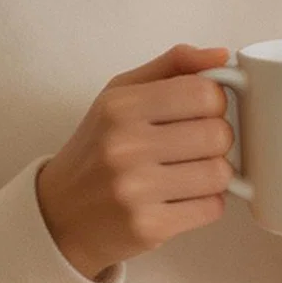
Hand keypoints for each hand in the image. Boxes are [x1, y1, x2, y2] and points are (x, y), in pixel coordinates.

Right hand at [36, 44, 234, 281]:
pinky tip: (181, 198)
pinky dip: (206, 203)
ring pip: (221, 173)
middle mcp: (124, 146)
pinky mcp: (148, 227)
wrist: (60, 214)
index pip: (204, 93)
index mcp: (120, 107)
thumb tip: (221, 55)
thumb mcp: (120, 95)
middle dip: (216, 140)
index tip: (200, 112)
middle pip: (218, 134)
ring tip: (189, 173)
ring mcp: (135, 190)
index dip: (214, 103)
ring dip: (214, 174)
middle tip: (195, 146)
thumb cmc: (97, 148)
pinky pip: (212, 208)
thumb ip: (172, 66)